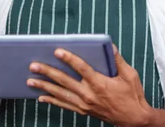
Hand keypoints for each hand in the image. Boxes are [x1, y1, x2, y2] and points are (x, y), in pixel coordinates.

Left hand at [26, 45, 151, 126]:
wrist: (133, 119)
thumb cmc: (132, 95)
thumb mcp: (130, 75)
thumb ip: (118, 59)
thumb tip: (109, 45)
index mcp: (99, 83)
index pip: (81, 68)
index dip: (69, 58)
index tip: (57, 51)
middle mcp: (89, 94)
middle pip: (64, 81)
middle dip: (47, 72)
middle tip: (33, 65)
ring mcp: (84, 104)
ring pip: (60, 94)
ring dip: (44, 86)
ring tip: (30, 80)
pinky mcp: (83, 111)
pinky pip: (64, 105)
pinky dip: (52, 100)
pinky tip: (41, 97)